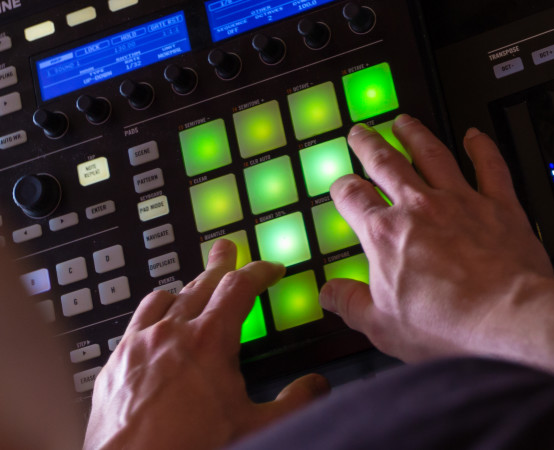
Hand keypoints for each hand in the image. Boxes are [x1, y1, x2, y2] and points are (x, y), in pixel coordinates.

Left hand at [84, 240, 328, 449]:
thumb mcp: (257, 429)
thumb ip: (294, 402)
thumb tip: (316, 386)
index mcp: (210, 341)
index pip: (240, 285)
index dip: (260, 271)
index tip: (271, 269)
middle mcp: (170, 334)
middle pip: (199, 282)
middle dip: (220, 264)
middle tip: (227, 249)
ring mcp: (136, 347)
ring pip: (162, 299)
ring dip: (184, 289)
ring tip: (191, 288)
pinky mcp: (113, 366)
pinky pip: (133, 324)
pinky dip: (151, 315)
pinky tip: (153, 328)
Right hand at [319, 115, 553, 361]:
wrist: (506, 315)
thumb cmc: (449, 323)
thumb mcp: (383, 326)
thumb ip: (352, 304)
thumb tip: (330, 294)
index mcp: (385, 235)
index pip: (353, 198)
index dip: (342, 189)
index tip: (341, 186)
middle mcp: (419, 208)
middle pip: (386, 164)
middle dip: (369, 145)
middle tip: (361, 132)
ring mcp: (460, 201)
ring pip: (432, 154)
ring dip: (415, 134)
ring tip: (404, 122)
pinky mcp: (498, 204)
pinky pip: (490, 166)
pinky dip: (482, 148)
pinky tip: (475, 136)